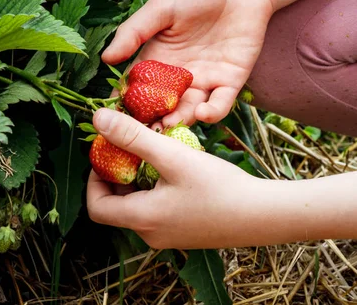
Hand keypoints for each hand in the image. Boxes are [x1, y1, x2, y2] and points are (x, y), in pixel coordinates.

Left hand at [86, 108, 269, 248]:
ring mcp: (169, 236)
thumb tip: (98, 119)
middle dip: (118, 175)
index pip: (96, 206)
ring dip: (139, 179)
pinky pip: (158, 210)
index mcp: (142, 220)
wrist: (262, 215)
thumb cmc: (218, 186)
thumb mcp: (173, 155)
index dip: (94, 177)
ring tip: (155, 153)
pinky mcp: (185, 232)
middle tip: (131, 148)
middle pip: (117, 206)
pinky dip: (156, 188)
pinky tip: (176, 169)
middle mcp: (150, 234)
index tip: (108, 152)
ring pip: (138, 206)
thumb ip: (133, 136)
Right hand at [102, 0, 274, 125]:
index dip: (125, 103)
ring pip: (189, 109)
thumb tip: (105, 59)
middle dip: (151, 120)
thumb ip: (134, 33)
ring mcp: (205, 80)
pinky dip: (212, 113)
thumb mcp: (160, 9)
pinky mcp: (231, 81)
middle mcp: (180, 75)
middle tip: (139, 133)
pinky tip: (201, 113)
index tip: (110, 118)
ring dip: (178, 121)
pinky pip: (221, 104)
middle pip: (161, 105)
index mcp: (159, 58)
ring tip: (166, 128)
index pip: (137, 87)